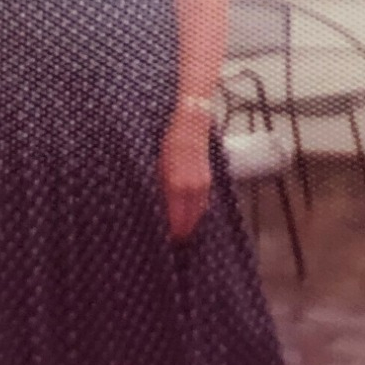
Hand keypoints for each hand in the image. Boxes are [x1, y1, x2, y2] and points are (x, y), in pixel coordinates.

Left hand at [158, 125, 211, 239]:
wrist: (192, 124)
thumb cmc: (170, 143)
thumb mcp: (156, 165)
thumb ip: (159, 188)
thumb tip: (157, 207)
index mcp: (177, 186)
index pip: (177, 218)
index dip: (173, 231)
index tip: (166, 239)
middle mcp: (193, 188)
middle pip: (190, 219)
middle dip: (183, 230)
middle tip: (174, 239)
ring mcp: (202, 184)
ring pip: (198, 212)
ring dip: (191, 222)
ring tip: (182, 231)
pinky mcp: (208, 180)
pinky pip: (203, 201)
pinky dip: (196, 210)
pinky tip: (190, 214)